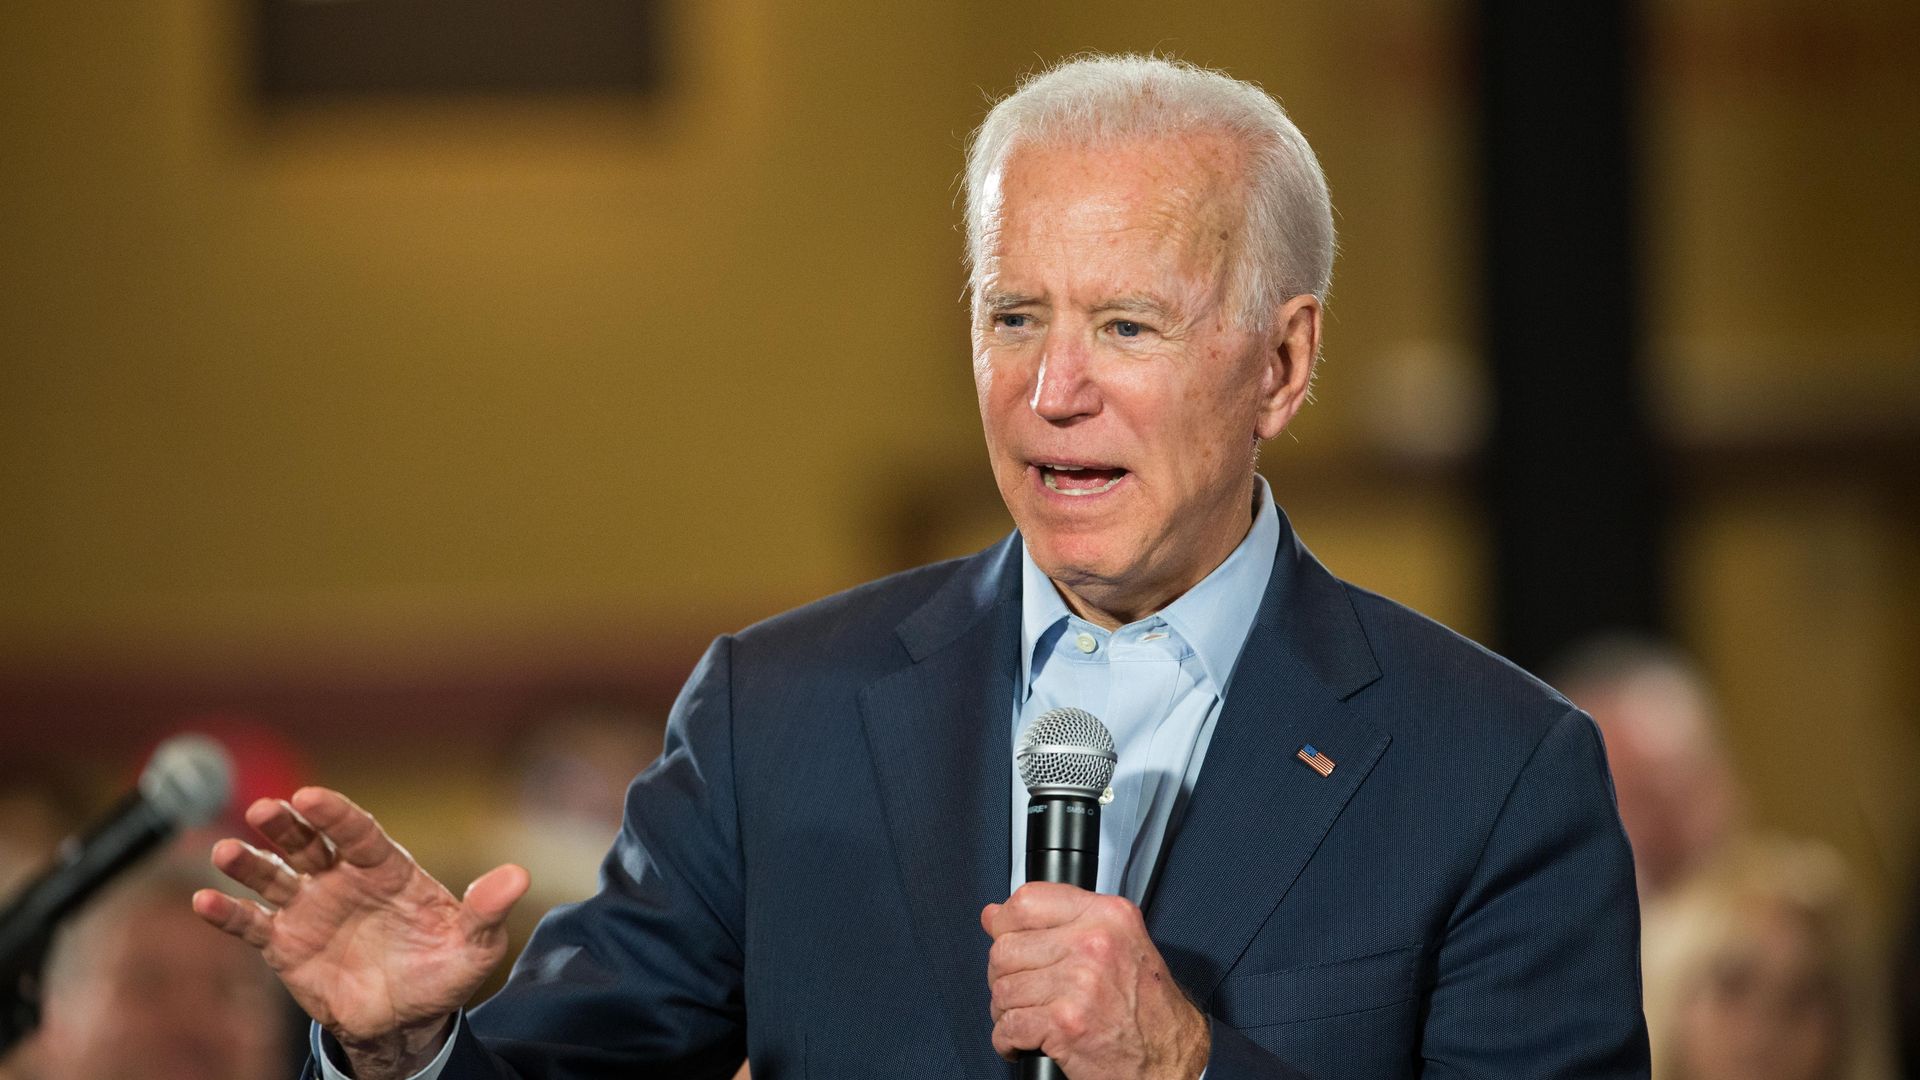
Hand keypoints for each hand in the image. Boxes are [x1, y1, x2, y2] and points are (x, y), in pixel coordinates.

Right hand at [192, 787, 528, 1079]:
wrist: (406, 1019)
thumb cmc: (442, 970)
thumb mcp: (473, 945)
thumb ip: (487, 909)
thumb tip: (518, 877)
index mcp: (387, 869)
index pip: (359, 833)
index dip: (337, 814)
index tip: (313, 795)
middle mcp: (343, 879)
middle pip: (310, 843)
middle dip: (288, 825)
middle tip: (265, 809)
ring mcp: (311, 908)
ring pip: (274, 876)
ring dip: (249, 863)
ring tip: (226, 852)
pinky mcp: (285, 944)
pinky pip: (252, 925)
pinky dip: (227, 914)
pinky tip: (204, 901)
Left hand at [982, 882, 1208, 1079]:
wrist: (1172, 1060)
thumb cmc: (1148, 1008)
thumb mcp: (1118, 944)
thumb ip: (1058, 923)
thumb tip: (993, 914)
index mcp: (1107, 916)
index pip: (1028, 900)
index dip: (1005, 921)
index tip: (1003, 935)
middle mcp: (1093, 943)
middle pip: (1006, 947)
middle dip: (1004, 975)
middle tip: (1022, 991)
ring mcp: (1079, 983)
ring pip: (1003, 989)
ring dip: (1006, 1011)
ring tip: (1028, 1018)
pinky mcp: (1066, 1024)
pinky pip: (1008, 1027)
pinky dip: (1007, 1041)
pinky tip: (1024, 1042)